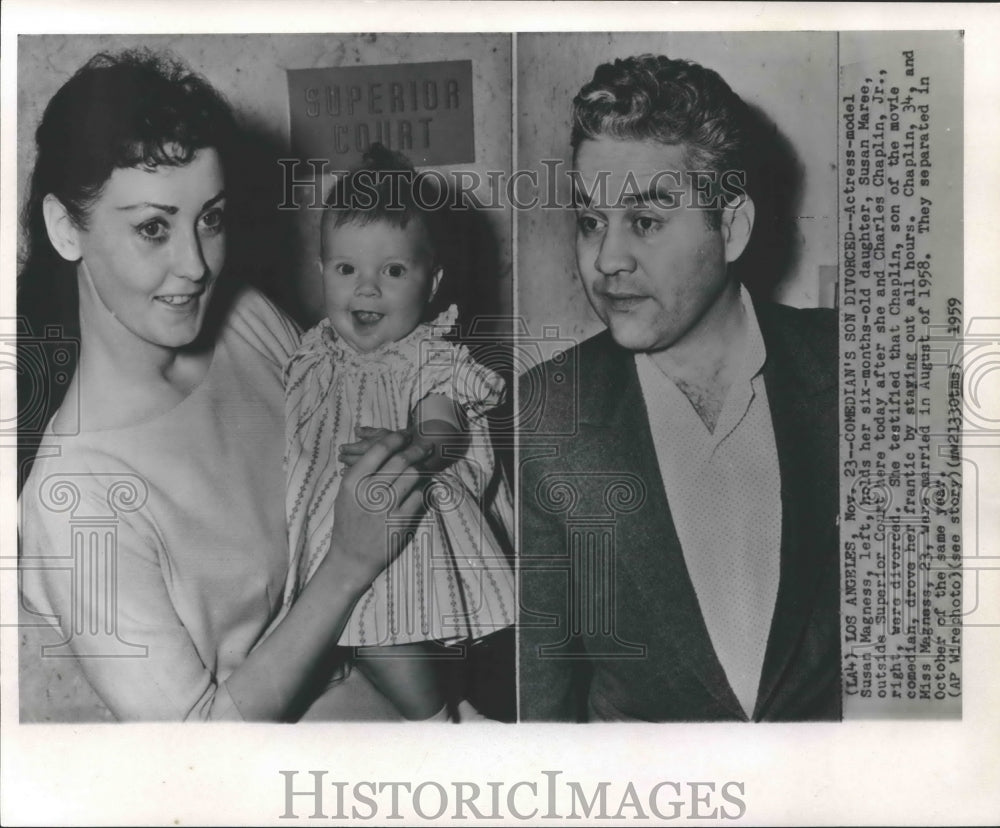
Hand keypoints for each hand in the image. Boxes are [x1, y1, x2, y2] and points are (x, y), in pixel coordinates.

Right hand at [322, 429, 430, 593]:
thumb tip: (382, 447)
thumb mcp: (345, 494)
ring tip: (423, 467)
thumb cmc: (348, 523)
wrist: (351, 559)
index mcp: (353, 482)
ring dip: (421, 469)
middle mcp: (369, 493)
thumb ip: (361, 471)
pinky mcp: (401, 522)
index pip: (379, 450)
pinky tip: (422, 489)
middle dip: (416, 449)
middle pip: (400, 460)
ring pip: (413, 476)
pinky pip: (419, 497)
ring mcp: (386, 508)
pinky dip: (422, 491)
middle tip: (424, 447)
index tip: (404, 435)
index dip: (396, 438)